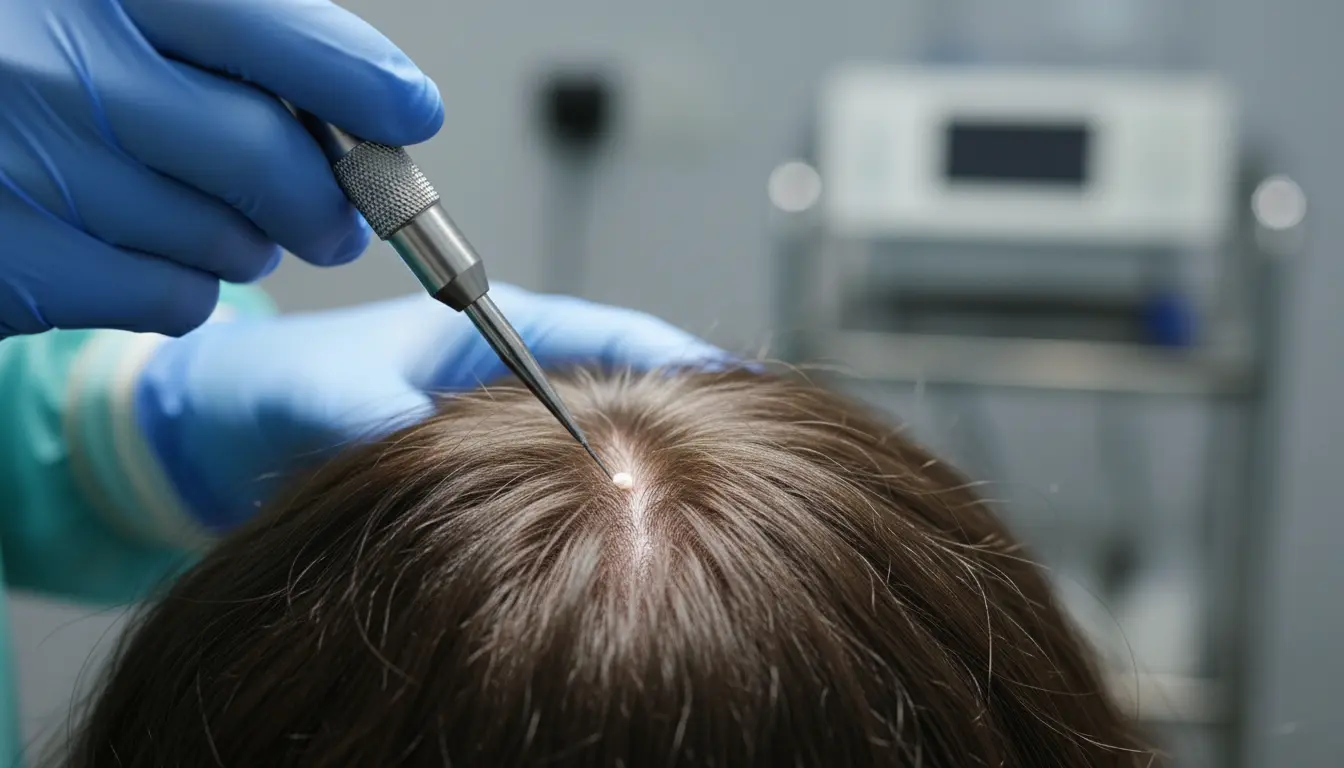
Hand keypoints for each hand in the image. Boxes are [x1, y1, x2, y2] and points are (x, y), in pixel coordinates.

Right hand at [0, 0, 441, 336]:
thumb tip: (380, 108)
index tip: (411, 113)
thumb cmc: (28, 60)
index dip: (365, 84)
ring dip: (250, 247)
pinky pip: (171, 297)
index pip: (279, 36)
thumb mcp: (109, 11)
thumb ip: (230, 40)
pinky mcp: (19, 263)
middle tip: (341, 226)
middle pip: (268, 158)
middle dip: (328, 204)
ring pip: (227, 242)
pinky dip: (186, 289)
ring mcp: (31, 166)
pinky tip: (141, 251)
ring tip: (206, 218)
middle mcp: (61, 66)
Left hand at [136, 284, 726, 528]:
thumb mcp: (320, 393)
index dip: (679, 359)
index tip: (740, 390)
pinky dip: (595, 505)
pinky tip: (624, 542)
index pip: (610, 331)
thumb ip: (373, 417)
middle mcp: (504, 373)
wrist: (210, 432)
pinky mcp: (480, 473)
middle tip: (747, 459)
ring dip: (645, 466)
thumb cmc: (265, 385)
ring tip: (706, 503)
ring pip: (597, 440)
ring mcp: (496, 425)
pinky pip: (556, 485)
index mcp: (486, 324)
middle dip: (684, 420)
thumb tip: (431, 452)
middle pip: (624, 386)